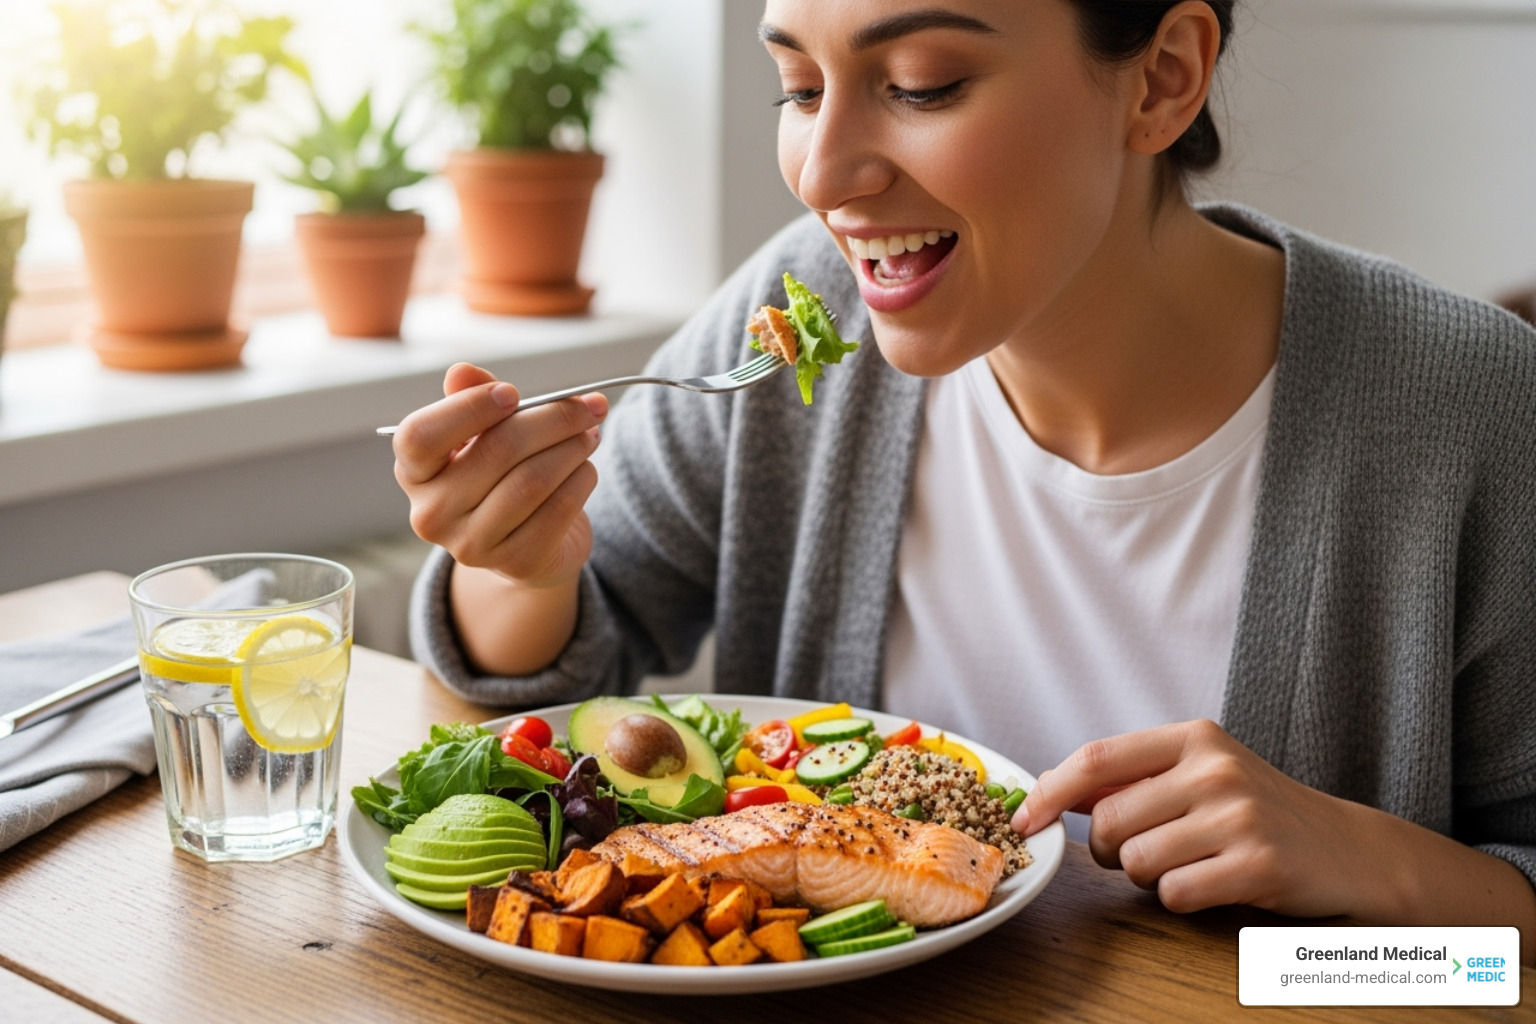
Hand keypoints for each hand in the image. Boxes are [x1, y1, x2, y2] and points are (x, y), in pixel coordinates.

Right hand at [393, 362, 607, 589]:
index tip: (513, 392)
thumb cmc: (501, 474)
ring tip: (591, 434)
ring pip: (532, 481)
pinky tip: (587, 469)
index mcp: (414, 472)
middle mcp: (432, 513)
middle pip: (496, 450)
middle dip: (552, 420)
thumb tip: (462, 372)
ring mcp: (470, 545)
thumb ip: (473, 399)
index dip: (468, 408)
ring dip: (573, 449)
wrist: (529, 544)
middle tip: (588, 407)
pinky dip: (581, 481)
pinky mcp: (515, 563)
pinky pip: (558, 510)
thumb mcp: (482, 434)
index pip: (421, 436)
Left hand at [1013, 719, 1396, 917]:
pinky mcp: (1258, 864)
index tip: (1025, 819)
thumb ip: (1128, 778)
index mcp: (1194, 737)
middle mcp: (1215, 769)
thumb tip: (1049, 789)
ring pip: (1136, 861)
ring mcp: (1239, 815)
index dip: (1050, 792)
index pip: (1097, 758)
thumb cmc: (1258, 812)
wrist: (1348, 849)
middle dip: (1109, 849)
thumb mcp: (1198, 775)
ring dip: (1146, 877)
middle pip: (1109, 819)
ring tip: (1185, 864)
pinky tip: (1212, 883)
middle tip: (1142, 852)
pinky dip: (1179, 898)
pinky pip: (1174, 893)